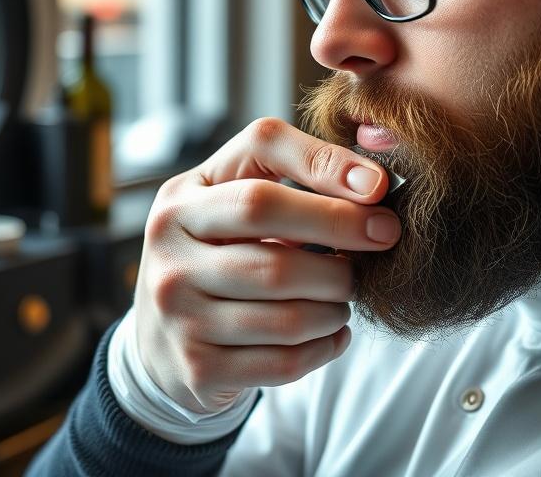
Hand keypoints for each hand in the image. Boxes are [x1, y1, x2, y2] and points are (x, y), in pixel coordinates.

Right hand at [133, 117, 400, 413]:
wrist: (160, 340)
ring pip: (289, 317)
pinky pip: (284, 361)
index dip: (326, 176)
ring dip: (337, 307)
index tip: (380, 190)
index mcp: (182, 200)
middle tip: (379, 246)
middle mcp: (170, 255)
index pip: (259, 180)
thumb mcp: (235, 193)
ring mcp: (179, 315)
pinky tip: (333, 331)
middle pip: (279, 258)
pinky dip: (325, 346)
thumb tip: (375, 185)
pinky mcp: (198, 367)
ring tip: (345, 295)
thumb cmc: (219, 248)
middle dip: (343, 255)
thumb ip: (295, 172)